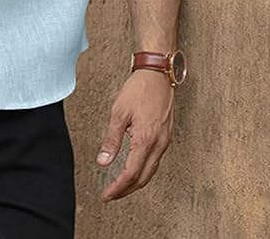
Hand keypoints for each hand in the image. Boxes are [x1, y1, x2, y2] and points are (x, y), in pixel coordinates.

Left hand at [96, 69, 174, 201]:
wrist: (158, 74)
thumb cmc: (139, 89)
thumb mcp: (119, 113)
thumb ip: (111, 139)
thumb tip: (103, 161)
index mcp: (146, 140)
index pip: (131, 173)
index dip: (117, 188)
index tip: (106, 195)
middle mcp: (158, 144)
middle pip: (143, 178)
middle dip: (126, 190)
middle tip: (111, 194)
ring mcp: (165, 141)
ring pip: (151, 171)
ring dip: (136, 182)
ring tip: (120, 185)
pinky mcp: (166, 136)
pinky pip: (156, 160)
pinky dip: (144, 170)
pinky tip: (135, 168)